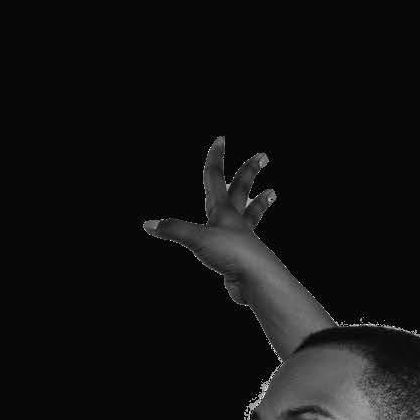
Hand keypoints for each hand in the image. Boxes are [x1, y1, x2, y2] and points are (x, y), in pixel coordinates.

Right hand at [142, 136, 275, 304]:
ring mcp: (242, 239)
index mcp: (223, 212)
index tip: (221, 139)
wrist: (256, 280)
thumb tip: (148, 224)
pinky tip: (247, 236)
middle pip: (242, 190)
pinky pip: (245, 240)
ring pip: (250, 215)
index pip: (216, 179)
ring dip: (259, 203)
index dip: (215, 159)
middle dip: (249, 172)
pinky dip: (248, 232)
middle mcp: (235, 221)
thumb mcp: (197, 240)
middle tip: (263, 156)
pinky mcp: (243, 258)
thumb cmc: (231, 254)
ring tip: (272, 193)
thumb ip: (173, 229)